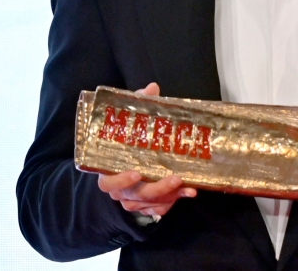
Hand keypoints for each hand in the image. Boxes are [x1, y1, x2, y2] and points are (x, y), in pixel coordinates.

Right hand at [95, 82, 196, 216]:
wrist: (128, 157)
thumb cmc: (129, 139)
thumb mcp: (133, 121)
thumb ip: (140, 105)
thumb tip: (152, 87)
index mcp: (110, 169)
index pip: (108, 181)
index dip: (120, 179)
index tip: (136, 172)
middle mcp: (119, 188)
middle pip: (133, 195)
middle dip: (156, 188)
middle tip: (176, 178)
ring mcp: (131, 199)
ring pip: (147, 204)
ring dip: (169, 196)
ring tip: (189, 188)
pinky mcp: (144, 205)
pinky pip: (156, 210)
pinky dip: (169, 204)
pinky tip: (185, 194)